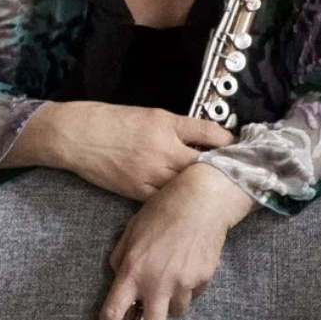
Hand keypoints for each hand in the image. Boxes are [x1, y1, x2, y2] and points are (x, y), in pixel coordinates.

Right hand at [2, 101, 232, 200]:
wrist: (79, 136)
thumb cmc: (114, 120)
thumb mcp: (152, 114)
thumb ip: (180, 127)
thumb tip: (208, 137)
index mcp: (168, 127)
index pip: (210, 134)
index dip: (229, 142)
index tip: (241, 147)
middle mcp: (163, 151)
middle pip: (203, 166)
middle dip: (220, 170)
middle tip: (236, 175)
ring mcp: (151, 175)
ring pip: (186, 187)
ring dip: (201, 190)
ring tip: (216, 194)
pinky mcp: (138, 193)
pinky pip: (165, 201)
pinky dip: (178, 202)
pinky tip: (187, 205)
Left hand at [97, 163, 256, 319]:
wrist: (200, 199)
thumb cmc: (163, 209)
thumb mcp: (132, 229)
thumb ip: (121, 256)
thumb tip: (118, 276)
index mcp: (133, 270)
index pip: (113, 312)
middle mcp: (156, 282)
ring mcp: (182, 283)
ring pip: (176, 312)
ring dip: (172, 304)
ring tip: (174, 279)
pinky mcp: (203, 280)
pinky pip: (194, 294)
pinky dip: (190, 287)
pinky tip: (189, 265)